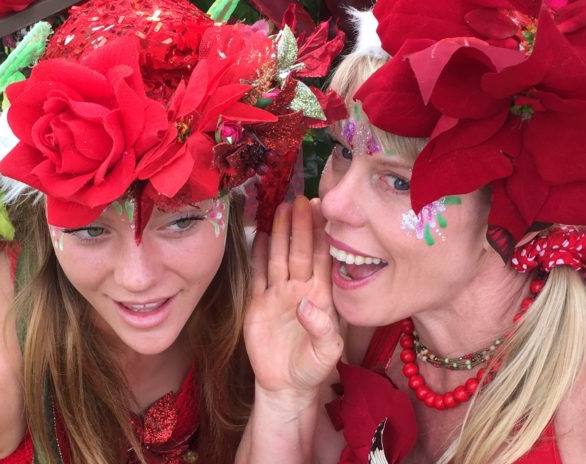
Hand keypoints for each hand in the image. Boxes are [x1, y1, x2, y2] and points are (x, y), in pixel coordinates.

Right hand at [244, 197, 343, 399]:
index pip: (321, 259)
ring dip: (282, 234)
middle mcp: (300, 289)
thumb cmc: (313, 369)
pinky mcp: (258, 304)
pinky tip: (260, 237)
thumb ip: (323, 329)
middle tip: (302, 200)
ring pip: (280, 257)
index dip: (321, 235)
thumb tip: (307, 304)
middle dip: (301, 226)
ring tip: (282, 208)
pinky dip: (258, 256)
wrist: (285, 386)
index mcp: (321, 297)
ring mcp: (278, 295)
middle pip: (300, 251)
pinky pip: (257, 275)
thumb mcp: (327, 354)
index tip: (321, 211)